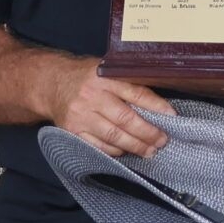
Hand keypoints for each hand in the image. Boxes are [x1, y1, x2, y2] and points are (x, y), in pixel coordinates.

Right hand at [40, 60, 174, 155]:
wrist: (51, 84)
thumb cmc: (86, 77)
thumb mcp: (106, 70)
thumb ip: (127, 83)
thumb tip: (158, 103)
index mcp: (104, 78)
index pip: (135, 93)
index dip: (156, 106)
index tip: (172, 117)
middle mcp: (91, 96)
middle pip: (125, 119)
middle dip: (148, 133)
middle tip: (162, 141)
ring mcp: (81, 116)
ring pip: (113, 136)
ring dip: (135, 146)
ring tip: (150, 151)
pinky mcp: (73, 132)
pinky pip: (98, 146)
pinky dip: (115, 151)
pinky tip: (127, 152)